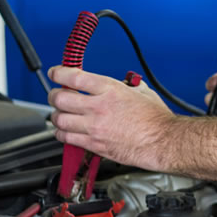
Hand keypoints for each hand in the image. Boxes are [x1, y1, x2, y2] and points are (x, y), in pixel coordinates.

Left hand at [48, 66, 173, 170]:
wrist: (162, 141)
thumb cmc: (156, 119)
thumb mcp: (142, 92)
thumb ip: (126, 86)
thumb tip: (121, 83)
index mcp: (110, 90)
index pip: (73, 77)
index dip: (58, 73)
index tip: (55, 73)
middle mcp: (99, 107)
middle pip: (60, 98)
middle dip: (54, 95)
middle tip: (57, 94)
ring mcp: (94, 127)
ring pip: (59, 119)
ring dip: (56, 115)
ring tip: (60, 113)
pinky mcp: (94, 144)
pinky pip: (67, 138)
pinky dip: (61, 133)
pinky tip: (66, 130)